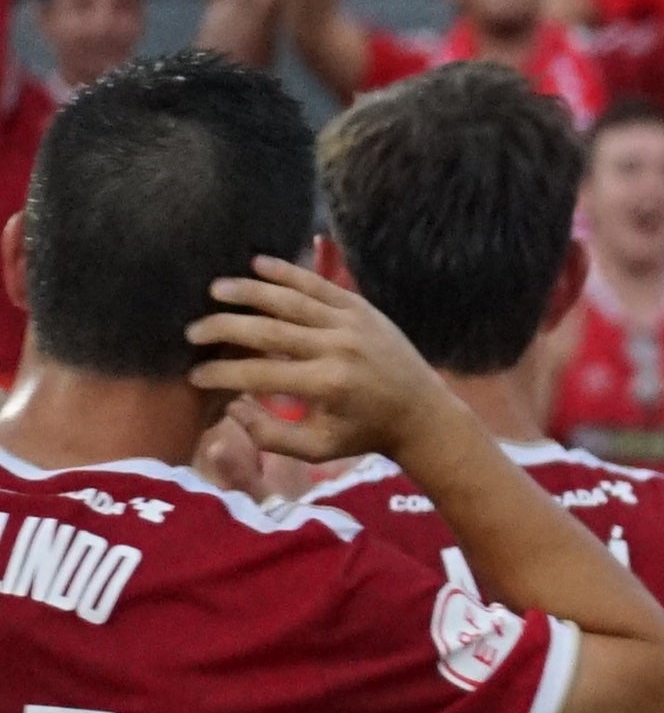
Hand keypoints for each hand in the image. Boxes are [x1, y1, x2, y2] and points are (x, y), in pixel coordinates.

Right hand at [186, 257, 453, 464]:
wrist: (421, 412)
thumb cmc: (364, 433)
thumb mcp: (317, 448)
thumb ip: (270, 436)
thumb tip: (232, 407)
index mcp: (326, 384)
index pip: (259, 373)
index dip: (221, 373)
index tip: (194, 375)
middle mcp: (338, 347)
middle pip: (269, 330)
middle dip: (225, 327)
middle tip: (192, 331)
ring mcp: (352, 323)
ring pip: (292, 299)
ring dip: (250, 291)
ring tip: (215, 288)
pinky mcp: (362, 308)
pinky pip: (320, 284)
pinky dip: (289, 272)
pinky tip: (258, 264)